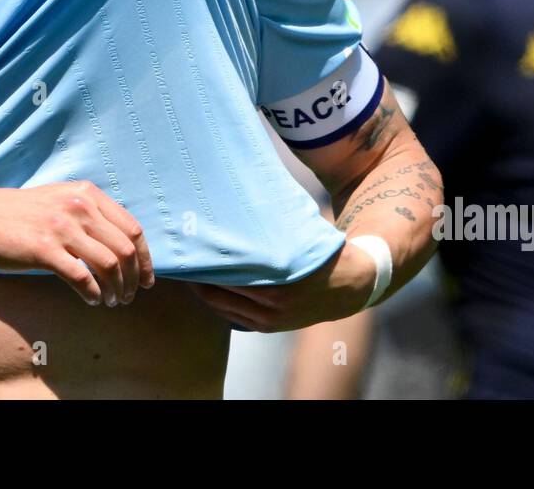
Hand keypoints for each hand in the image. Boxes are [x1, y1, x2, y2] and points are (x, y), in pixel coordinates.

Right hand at [0, 182, 154, 306]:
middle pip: (126, 249)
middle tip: (130, 296)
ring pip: (109, 265)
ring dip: (116, 289)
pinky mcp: (44, 249)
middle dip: (134, 278)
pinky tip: (92, 301)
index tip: (146, 279)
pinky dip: (93, 294)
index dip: (145, 259)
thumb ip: (89, 214)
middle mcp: (80, 207)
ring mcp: (62, 227)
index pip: (132, 229)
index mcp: (88, 194)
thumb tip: (120, 246)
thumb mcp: (60, 200)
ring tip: (112, 302)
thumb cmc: (20, 214)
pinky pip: (82, 277)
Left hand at [185, 241, 377, 332]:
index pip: (227, 271)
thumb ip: (271, 231)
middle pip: (218, 290)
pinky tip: (206, 287)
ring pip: (220, 306)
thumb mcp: (299, 237)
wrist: (351, 288)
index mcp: (278, 281)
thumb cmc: (321, 253)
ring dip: (203, 289)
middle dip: (199, 273)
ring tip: (189, 269)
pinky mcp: (268, 328)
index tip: (191, 242)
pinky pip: (231, 316)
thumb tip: (239, 206)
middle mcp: (271, 305)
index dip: (205, 258)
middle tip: (182, 254)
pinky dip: (216, 302)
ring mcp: (269, 320)